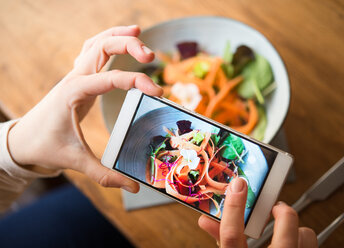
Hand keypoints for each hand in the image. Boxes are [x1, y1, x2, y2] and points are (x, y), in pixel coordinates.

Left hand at [7, 26, 162, 192]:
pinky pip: (91, 52)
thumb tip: (133, 186)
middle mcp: (74, 79)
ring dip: (116, 36)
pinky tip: (118, 44)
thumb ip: (105, 174)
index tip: (156, 92)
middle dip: (127, 45)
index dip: (136, 81)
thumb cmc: (45, 147)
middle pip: (101, 47)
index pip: (110, 78)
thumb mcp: (75, 161)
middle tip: (150, 55)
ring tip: (137, 33)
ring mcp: (75, 76)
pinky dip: (106, 43)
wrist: (23, 141)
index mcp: (73, 93)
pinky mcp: (78, 80)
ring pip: (95, 44)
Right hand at [198, 178, 317, 247]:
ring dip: (296, 229)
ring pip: (307, 236)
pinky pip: (311, 247)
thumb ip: (222, 240)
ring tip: (285, 231)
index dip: (234, 208)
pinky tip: (292, 245)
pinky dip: (303, 242)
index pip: (232, 238)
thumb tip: (207, 220)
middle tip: (274, 209)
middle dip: (282, 211)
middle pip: (285, 230)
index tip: (238, 186)